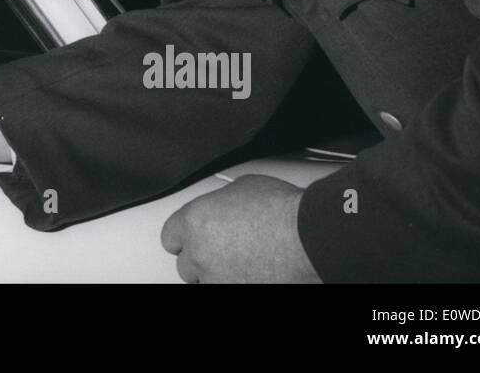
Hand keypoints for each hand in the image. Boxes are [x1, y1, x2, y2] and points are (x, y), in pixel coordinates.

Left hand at [161, 174, 321, 282]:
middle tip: (224, 250)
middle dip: (202, 258)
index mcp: (194, 222)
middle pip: (186, 265)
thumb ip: (221, 202)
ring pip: (207, 282)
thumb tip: (224, 206)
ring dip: (219, 274)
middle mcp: (199, 253)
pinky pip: (228, 288)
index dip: (184, 237)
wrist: (310, 236)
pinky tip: (254, 272)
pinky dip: (239, 281)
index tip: (190, 239)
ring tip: (244, 262)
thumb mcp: (242, 187)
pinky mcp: (237, 293)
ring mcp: (217, 279)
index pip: (170, 237)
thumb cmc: (283, 210)